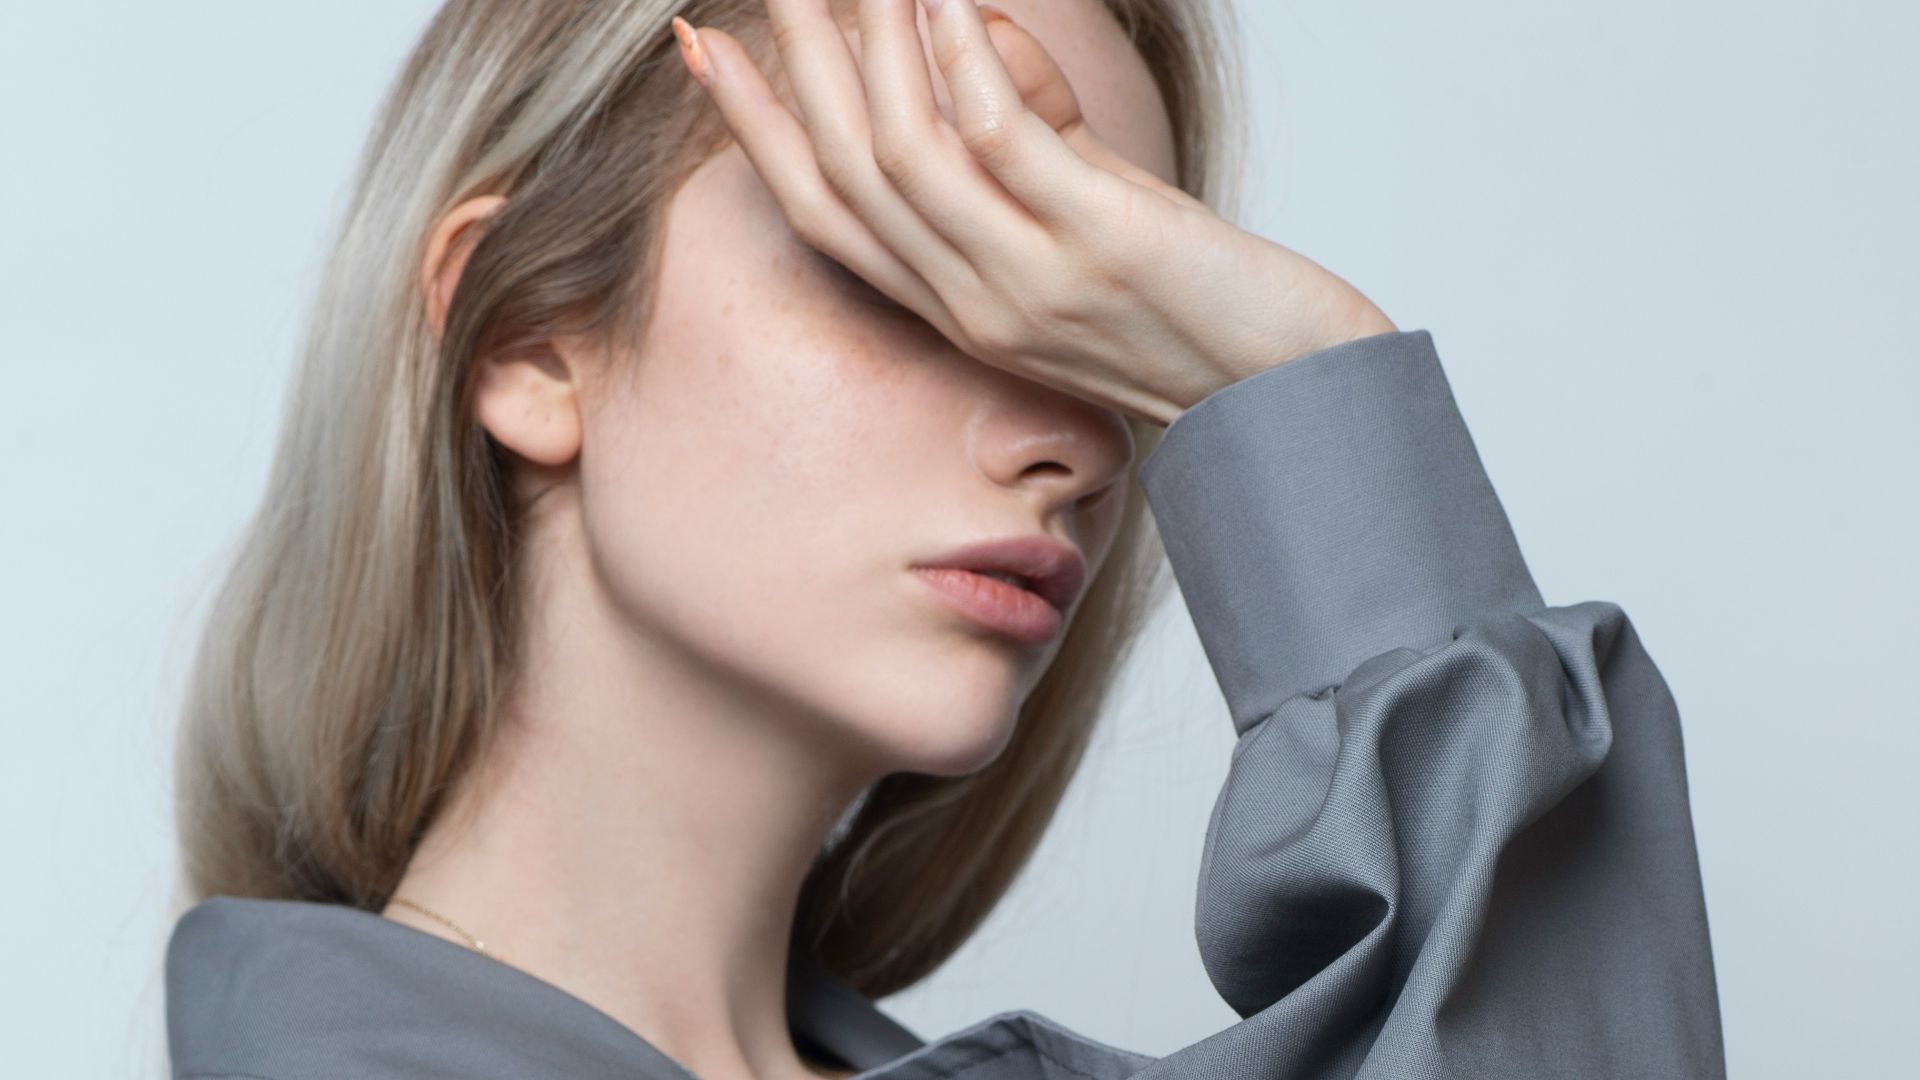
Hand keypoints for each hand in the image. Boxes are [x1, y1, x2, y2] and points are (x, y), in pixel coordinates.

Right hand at [673, 0, 1395, 425]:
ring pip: (907, 156)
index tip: (706, 49)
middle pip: (846, 174)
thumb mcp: (1087, 222)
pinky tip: (954, 5)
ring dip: (874, 52)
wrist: (1296, 395)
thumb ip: (1028, 145)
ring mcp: (1032, 283)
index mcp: (957, 307)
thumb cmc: (1197, 305)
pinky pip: (1004, 143)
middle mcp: (976, 304)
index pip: (825, 214)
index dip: (756, 129)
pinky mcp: (1100, 251)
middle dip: (795, 66)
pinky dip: (968, 64)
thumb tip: (969, 35)